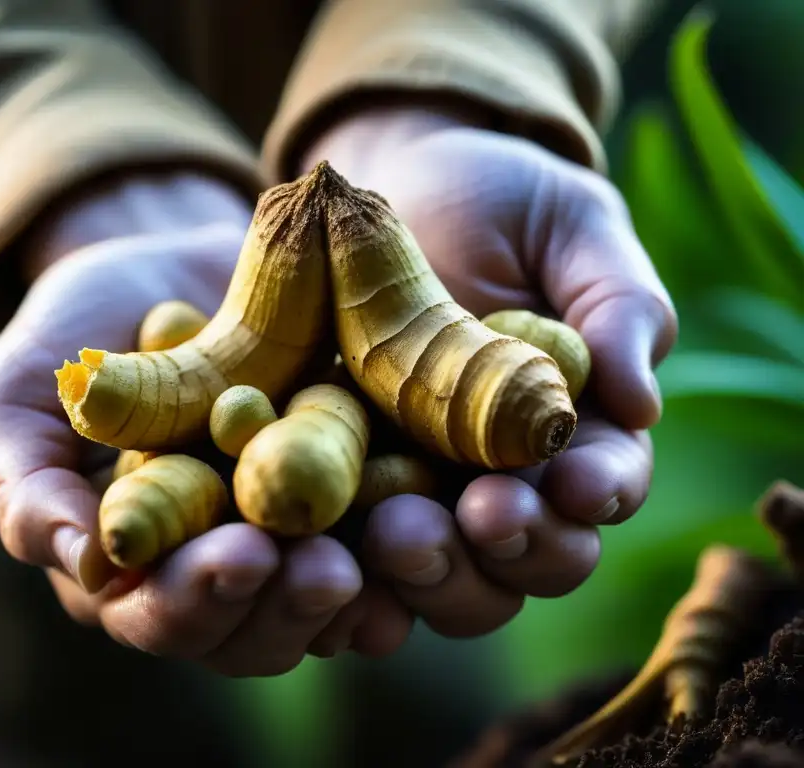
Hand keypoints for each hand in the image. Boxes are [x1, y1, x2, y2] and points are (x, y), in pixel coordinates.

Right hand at [0, 173, 408, 675]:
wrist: (167, 260)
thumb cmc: (78, 332)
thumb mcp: (23, 394)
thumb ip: (28, 478)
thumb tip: (74, 555)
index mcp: (136, 568)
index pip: (161, 615)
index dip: (196, 601)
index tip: (237, 558)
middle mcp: (218, 569)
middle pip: (257, 627)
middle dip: (291, 604)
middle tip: (328, 568)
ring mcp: (288, 534)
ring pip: (332, 596)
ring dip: (370, 583)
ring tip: (402, 541)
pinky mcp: (351, 490)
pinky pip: (391, 534)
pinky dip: (418, 537)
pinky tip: (447, 516)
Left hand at [300, 107, 677, 637]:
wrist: (379, 188)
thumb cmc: (496, 199)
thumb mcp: (569, 224)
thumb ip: (619, 302)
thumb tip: (641, 403)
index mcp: (571, 426)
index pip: (603, 482)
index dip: (595, 492)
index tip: (572, 484)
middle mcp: (498, 478)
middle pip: (525, 556)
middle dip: (511, 547)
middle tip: (479, 518)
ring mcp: (416, 491)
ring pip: (441, 572)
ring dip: (428, 571)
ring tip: (396, 535)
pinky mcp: (340, 486)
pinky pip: (348, 555)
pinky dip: (349, 577)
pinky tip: (328, 565)